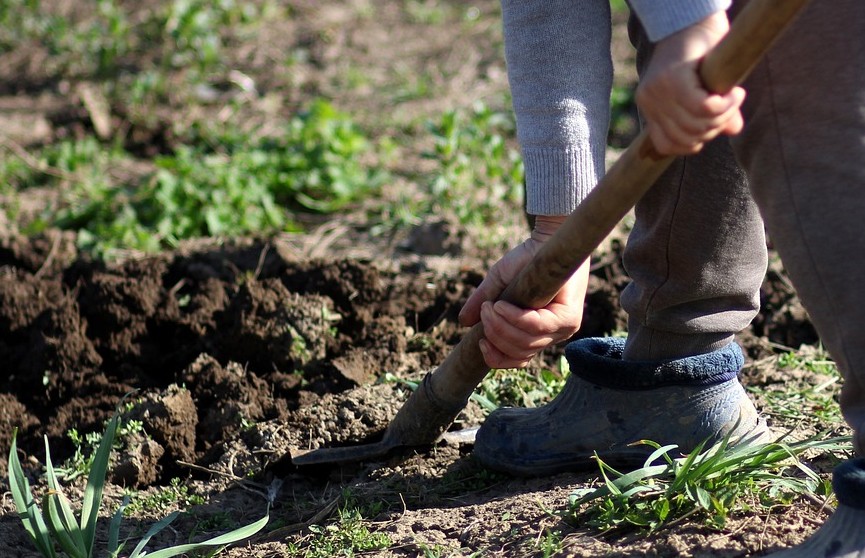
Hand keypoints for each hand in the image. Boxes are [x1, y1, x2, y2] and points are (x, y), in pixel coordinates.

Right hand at [458, 215, 589, 368]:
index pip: (518, 360)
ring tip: (490, 307)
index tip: (481, 342)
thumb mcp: (498, 283)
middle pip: (519, 353)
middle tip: (484, 311)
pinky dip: (513, 318)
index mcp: (537, 334)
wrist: (546, 238)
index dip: (496, 358)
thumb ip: (482, 302)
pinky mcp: (568, 318)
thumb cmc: (525, 259)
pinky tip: (501, 305)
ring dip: (500, 326)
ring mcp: (563, 329)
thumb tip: (463, 322)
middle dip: (494, 335)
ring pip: (526, 343)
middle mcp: (553, 336)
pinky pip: (535, 327)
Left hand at [636, 12, 744, 155]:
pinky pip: (703, 108)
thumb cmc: (702, 54)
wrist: (695, 19)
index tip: (714, 124)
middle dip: (714, 128)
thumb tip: (734, 130)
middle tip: (730, 108)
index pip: (667, 145)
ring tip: (733, 99)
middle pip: (685, 137)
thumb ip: (714, 114)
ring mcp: (658, 91)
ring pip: (695, 125)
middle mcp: (649, 102)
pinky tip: (734, 94)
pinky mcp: (674, 79)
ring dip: (723, 116)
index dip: (695, 143)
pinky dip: (724, 106)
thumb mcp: (705, 89)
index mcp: (650, 109)